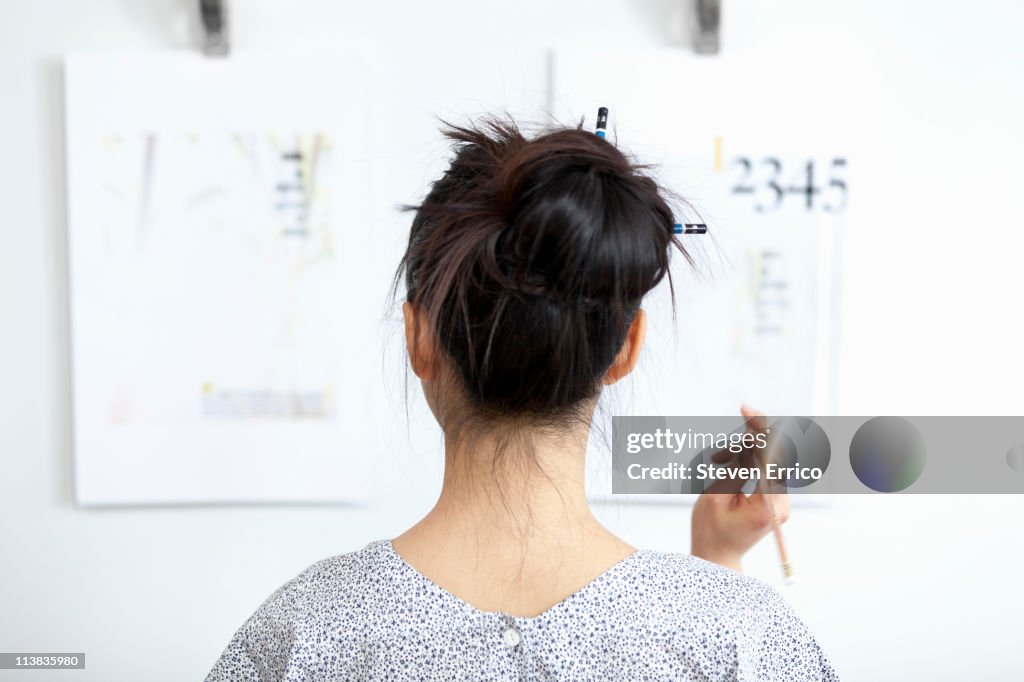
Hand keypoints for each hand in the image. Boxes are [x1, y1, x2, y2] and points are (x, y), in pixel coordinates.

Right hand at [690, 405, 789, 571]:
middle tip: (720, 456)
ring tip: (717, 465)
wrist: (716, 557)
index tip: (746, 409)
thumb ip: (736, 467)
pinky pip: (762, 470)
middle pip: (772, 457)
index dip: (759, 429)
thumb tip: (750, 442)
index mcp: (769, 505)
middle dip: (745, 446)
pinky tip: (726, 467)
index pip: (772, 457)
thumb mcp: (716, 496)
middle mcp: (781, 503)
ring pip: (765, 461)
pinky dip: (744, 464)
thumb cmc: (711, 532)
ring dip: (741, 456)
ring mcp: (778, 501)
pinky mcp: (772, 498)